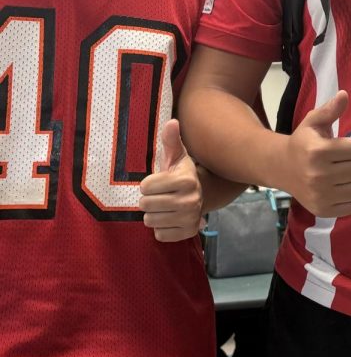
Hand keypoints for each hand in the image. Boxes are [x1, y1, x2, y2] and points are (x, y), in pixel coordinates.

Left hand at [139, 119, 203, 241]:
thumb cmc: (180, 174)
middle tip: (158, 196)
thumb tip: (171, 122)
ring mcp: (190, 218)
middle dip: (148, 200)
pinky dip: (160, 229)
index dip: (147, 184)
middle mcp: (190, 200)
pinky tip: (168, 219)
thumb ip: (170, 140)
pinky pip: (160, 235)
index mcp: (186, 180)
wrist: (199, 196)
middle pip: (146, 205)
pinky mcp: (188, 233)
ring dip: (153, 215)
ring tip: (163, 207)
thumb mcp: (175, 156)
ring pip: (150, 221)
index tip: (156, 182)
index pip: (145, 187)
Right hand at [276, 91, 350, 218]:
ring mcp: (321, 196)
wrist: (281, 167)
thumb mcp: (313, 122)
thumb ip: (330, 110)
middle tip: (343, 161)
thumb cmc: (303, 142)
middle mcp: (319, 176)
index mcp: (319, 151)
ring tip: (344, 174)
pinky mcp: (324, 210)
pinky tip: (341, 188)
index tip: (343, 146)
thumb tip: (344, 95)